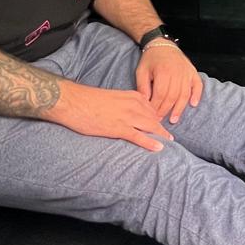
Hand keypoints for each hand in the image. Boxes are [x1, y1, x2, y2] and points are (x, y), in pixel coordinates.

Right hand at [54, 81, 173, 151]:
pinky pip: (138, 136)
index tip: (161, 125)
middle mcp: (133, 105)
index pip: (152, 108)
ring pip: (150, 127)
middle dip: (162, 128)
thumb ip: (124, 103)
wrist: (73, 101)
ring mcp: (127, 117)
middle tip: (170, 137)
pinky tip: (159, 148)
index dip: (157, 118)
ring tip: (169, 143)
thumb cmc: (88, 100)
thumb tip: (130, 113)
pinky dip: (150, 142)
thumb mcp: (112, 97)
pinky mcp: (118, 128)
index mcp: (132, 96)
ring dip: (161, 136)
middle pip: (154, 118)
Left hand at [136, 40, 203, 126]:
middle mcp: (177, 73)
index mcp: (163, 72)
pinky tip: (193, 104)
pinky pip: (198, 85)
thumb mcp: (141, 71)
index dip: (156, 107)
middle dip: (166, 110)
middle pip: (172, 96)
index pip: (160, 94)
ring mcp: (186, 72)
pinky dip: (197, 95)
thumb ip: (142, 87)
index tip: (152, 116)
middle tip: (160, 121)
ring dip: (180, 108)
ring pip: (185, 94)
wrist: (162, 44)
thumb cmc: (151, 59)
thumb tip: (145, 104)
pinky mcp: (192, 72)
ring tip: (174, 119)